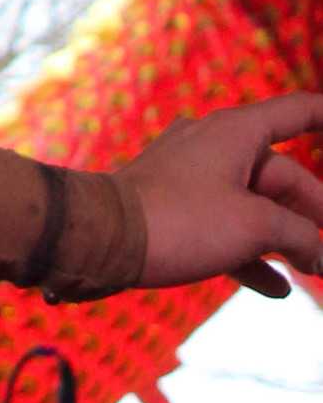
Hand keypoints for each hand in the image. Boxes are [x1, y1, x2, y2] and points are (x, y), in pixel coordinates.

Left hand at [123, 94, 322, 298]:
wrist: (101, 238)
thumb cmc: (181, 220)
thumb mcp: (254, 226)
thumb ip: (298, 235)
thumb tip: (320, 253)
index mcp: (235, 133)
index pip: (295, 113)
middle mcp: (214, 146)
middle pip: (280, 175)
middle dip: (312, 214)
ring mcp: (192, 178)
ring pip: (253, 205)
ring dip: (285, 239)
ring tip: (314, 272)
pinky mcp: (174, 209)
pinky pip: (224, 228)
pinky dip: (251, 255)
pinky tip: (276, 289)